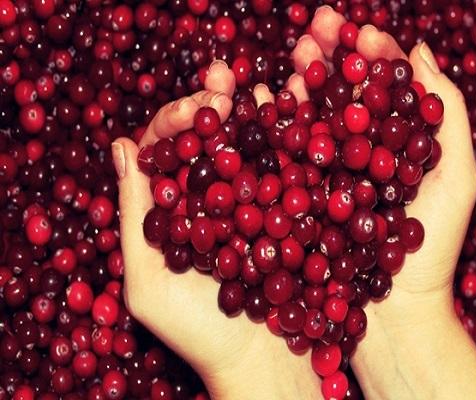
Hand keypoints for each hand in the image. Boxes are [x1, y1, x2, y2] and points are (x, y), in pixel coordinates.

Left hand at [111, 63, 320, 398]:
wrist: (263, 361)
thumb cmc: (198, 334)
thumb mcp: (147, 283)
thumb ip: (135, 217)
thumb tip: (123, 147)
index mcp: (170, 209)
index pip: (165, 150)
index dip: (175, 121)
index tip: (196, 108)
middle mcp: (209, 199)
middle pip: (206, 141)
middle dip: (214, 104)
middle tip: (224, 79)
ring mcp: (250, 202)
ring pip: (246, 146)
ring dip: (251, 110)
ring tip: (257, 82)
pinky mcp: (287, 210)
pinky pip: (284, 166)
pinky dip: (287, 135)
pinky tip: (291, 106)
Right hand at [286, 5, 475, 320]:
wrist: (396, 316)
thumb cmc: (433, 252)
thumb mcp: (458, 178)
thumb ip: (447, 113)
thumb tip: (420, 51)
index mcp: (401, 142)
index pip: (386, 86)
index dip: (373, 55)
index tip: (359, 32)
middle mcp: (363, 151)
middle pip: (345, 93)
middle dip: (332, 56)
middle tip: (317, 24)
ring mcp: (330, 172)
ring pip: (314, 116)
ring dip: (302, 80)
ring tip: (294, 51)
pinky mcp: (303, 195)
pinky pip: (287, 154)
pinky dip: (275, 123)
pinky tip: (263, 94)